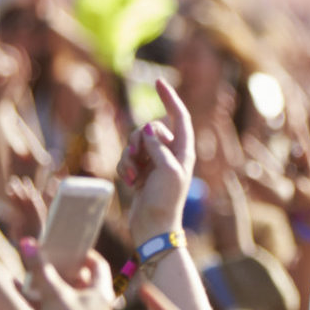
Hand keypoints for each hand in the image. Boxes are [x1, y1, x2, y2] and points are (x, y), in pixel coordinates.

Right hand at [120, 79, 195, 238]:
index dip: (170, 98)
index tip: (158, 81)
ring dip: (129, 158)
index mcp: (184, 150)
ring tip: (135, 177)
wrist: (154, 227)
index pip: (179, 117)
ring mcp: (154, 162)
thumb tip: (149, 128)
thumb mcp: (168, 171)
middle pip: (148, 129)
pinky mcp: (140, 172)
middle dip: (138, 141)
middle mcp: (170, 153)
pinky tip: (131, 184)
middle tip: (138, 159)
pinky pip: (126, 159)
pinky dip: (125, 169)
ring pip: (134, 143)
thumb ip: (158, 146)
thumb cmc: (166, 201)